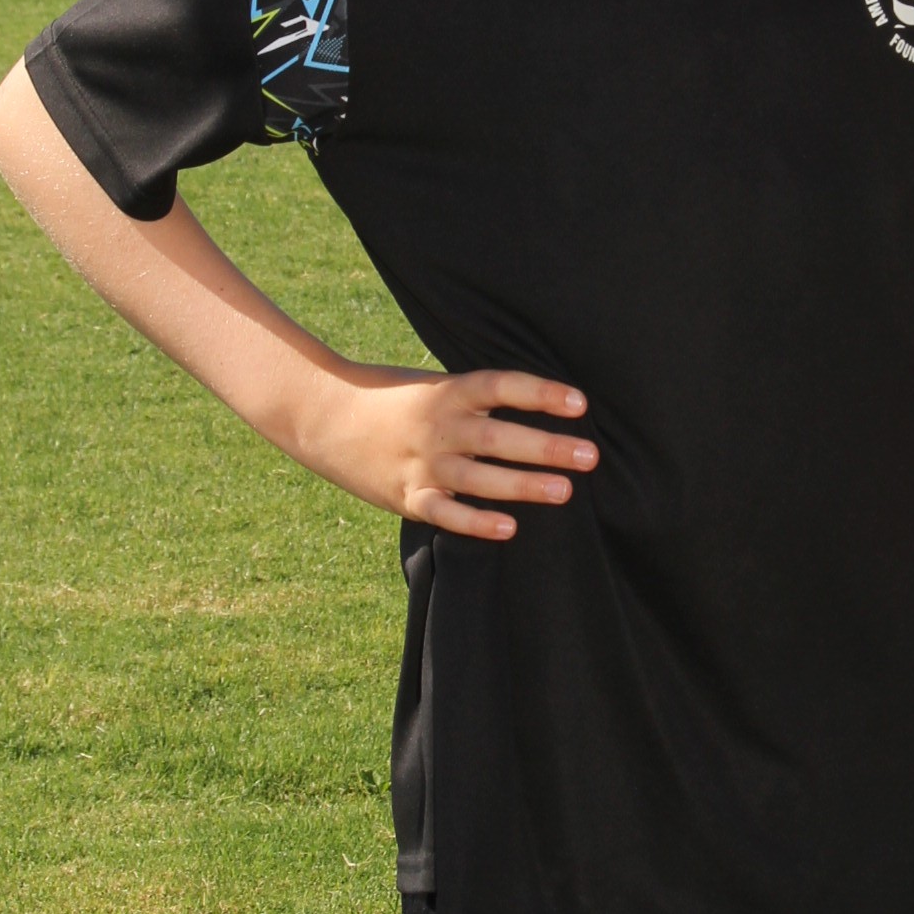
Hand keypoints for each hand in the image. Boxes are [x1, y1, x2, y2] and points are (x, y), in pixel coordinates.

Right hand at [295, 366, 595, 538]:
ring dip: (523, 485)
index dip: (541, 394)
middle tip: (590, 456)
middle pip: (499, 437)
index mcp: (449, 392)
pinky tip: (509, 528)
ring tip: (565, 491)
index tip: (580, 403)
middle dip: (546, 447)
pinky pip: (445, 513)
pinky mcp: (407, 495)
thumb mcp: (434, 385)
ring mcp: (422, 463)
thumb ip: (478, 397)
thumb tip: (537, 403)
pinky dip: (475, 522)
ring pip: (479, 478)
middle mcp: (439, 427)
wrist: (324, 416)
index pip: (502, 387)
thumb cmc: (392, 398)